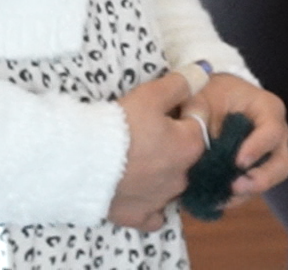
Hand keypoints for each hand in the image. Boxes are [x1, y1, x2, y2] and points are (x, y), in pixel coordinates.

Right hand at [105, 72, 204, 227]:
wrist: (83, 161)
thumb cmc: (120, 125)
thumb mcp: (151, 94)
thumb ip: (181, 83)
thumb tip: (204, 72)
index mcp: (189, 147)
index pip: (196, 125)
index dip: (181, 113)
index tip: (160, 109)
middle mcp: (182, 178)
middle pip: (183, 156)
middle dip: (171, 145)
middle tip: (144, 132)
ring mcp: (161, 200)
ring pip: (170, 185)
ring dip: (161, 174)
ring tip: (136, 159)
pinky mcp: (139, 216)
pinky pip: (153, 214)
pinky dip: (150, 205)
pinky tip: (140, 193)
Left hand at [187, 70, 287, 197]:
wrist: (205, 100)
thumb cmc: (208, 92)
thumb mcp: (200, 95)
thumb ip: (197, 112)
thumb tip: (194, 137)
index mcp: (267, 109)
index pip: (272, 130)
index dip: (258, 148)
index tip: (238, 161)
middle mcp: (273, 135)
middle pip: (281, 164)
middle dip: (261, 179)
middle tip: (235, 186)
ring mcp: (265, 156)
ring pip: (267, 182)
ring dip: (246, 193)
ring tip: (222, 198)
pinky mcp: (252, 171)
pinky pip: (251, 189)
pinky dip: (234, 197)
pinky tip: (214, 200)